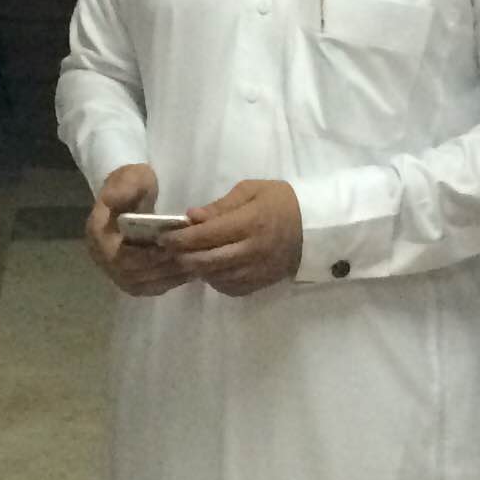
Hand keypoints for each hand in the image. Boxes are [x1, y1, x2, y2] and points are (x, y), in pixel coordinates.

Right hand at [83, 165, 185, 297]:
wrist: (130, 192)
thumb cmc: (131, 183)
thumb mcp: (129, 178)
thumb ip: (124, 188)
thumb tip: (112, 199)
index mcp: (97, 235)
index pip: (119, 257)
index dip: (145, 257)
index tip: (170, 249)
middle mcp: (101, 257)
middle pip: (132, 275)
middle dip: (161, 270)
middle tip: (188, 261)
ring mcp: (114, 270)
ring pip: (141, 285)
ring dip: (167, 279)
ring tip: (192, 268)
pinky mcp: (129, 277)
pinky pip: (148, 287)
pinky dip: (168, 283)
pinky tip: (188, 274)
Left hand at [172, 180, 303, 295]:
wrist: (315, 228)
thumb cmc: (281, 202)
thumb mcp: (251, 191)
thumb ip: (220, 205)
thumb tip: (191, 217)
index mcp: (250, 222)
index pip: (206, 235)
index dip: (180, 238)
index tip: (163, 237)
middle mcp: (252, 250)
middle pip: (207, 260)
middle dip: (182, 256)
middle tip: (168, 251)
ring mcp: (257, 270)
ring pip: (215, 276)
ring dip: (197, 269)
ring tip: (187, 258)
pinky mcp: (261, 283)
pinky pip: (229, 288)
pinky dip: (215, 280)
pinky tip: (211, 268)